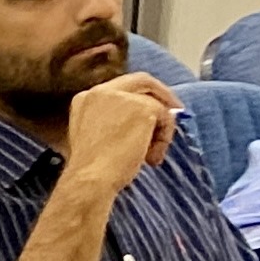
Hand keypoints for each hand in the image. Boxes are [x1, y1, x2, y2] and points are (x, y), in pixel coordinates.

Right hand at [61, 71, 180, 198]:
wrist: (90, 179)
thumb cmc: (91, 169)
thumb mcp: (95, 135)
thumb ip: (112, 120)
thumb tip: (147, 120)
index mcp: (86, 98)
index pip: (120, 87)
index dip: (139, 97)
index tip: (151, 112)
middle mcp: (102, 91)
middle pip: (141, 81)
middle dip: (162, 96)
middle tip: (174, 113)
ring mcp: (122, 97)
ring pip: (156, 103)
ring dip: (160, 129)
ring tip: (151, 155)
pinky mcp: (143, 107)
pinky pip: (166, 116)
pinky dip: (165, 137)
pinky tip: (151, 158)